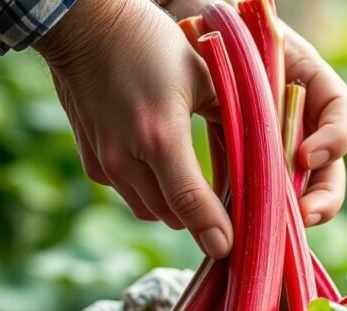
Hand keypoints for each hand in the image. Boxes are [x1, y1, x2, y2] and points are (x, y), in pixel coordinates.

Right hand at [36, 0, 231, 257]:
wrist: (84, 26)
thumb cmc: (152, 43)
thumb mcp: (205, 77)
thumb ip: (232, 121)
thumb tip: (262, 160)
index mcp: (160, 135)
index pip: (190, 202)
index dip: (213, 231)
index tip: (230, 250)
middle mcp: (126, 157)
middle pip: (173, 216)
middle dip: (202, 219)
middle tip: (232, 214)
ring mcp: (104, 163)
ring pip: (151, 211)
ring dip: (177, 207)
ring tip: (204, 194)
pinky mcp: (93, 163)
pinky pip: (132, 194)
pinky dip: (154, 191)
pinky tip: (170, 171)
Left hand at [160, 0, 346, 225]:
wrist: (197, 31)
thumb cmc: (234, 30)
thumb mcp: (264, 47)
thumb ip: (280, 78)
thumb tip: (290, 134)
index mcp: (316, 91)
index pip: (341, 122)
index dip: (332, 143)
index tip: (304, 157)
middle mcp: (305, 124)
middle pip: (330, 171)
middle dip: (322, 198)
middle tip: (305, 215)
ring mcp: (281, 146)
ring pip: (298, 189)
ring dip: (289, 213)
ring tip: (274, 230)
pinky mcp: (250, 161)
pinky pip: (260, 191)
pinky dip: (255, 210)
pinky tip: (240, 225)